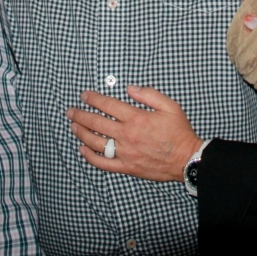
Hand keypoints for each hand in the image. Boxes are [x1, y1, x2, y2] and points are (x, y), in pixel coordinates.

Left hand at [66, 86, 202, 181]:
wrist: (186, 158)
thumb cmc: (179, 132)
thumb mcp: (170, 106)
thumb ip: (149, 94)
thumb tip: (130, 89)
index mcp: (136, 118)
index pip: (107, 105)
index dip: (93, 99)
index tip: (84, 95)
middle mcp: (126, 135)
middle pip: (96, 123)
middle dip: (80, 115)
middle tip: (70, 111)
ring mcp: (125, 152)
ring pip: (96, 142)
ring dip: (82, 133)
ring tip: (73, 126)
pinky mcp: (126, 167)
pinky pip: (103, 163)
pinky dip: (90, 157)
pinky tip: (82, 150)